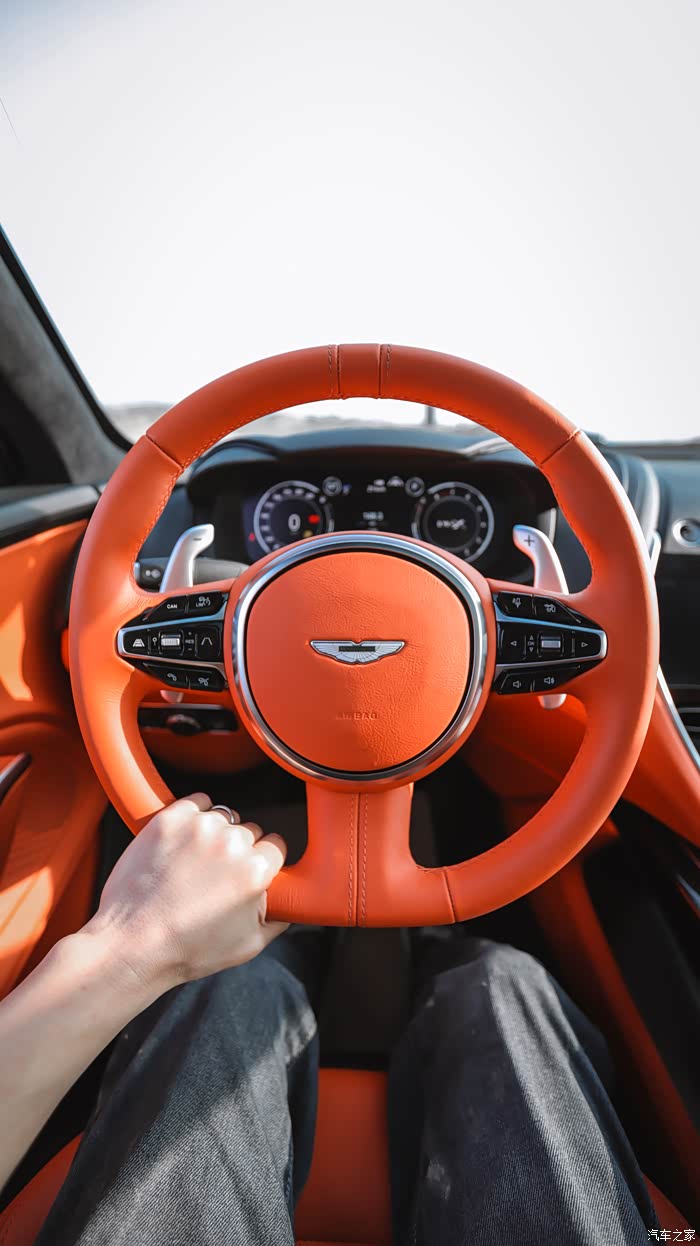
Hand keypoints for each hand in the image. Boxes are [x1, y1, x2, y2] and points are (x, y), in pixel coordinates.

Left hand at [84, 794, 288, 991]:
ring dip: (215, 834)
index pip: (276, 846)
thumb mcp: (248, 946)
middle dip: (238, 850)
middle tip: (215, 875)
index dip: (263, 861)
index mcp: (255, 871)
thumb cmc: (186, 950)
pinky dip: (194, 816)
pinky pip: (197, 801)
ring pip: (224, 817)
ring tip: (194, 862)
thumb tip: (291, 906)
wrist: (132, 944)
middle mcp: (230, 843)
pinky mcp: (170, 819)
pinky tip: (183, 841)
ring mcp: (198, 828)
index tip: (249, 871)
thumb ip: (279, 920)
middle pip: (250, 831)